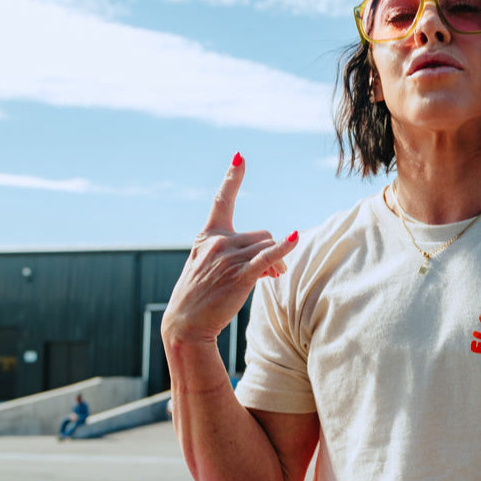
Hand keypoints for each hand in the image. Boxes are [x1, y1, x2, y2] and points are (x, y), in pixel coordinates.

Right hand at [162, 154, 297, 346]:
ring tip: (273, 277)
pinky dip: (283, 249)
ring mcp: (229, 258)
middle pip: (260, 233)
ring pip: (267, 246)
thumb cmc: (198, 297)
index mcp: (207, 236)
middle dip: (269, 250)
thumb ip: (235, 257)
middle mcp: (218, 242)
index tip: (240, 157)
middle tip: (272, 272)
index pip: (221, 201)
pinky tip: (294, 239)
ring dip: (276, 262)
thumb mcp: (210, 268)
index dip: (232, 178)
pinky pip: (267, 256)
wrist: (186, 323)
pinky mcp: (241, 275)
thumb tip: (271, 263)